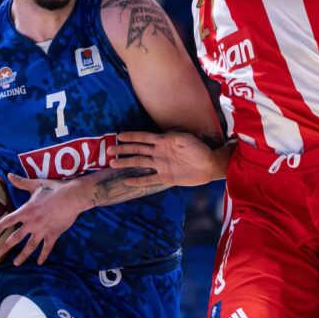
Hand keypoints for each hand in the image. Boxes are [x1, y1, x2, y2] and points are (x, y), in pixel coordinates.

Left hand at [0, 174, 89, 265]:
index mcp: (26, 211)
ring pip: (30, 246)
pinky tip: (40, 262)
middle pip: (16, 238)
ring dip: (22, 256)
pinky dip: (43, 256)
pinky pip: (47, 248)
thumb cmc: (54, 189)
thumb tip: (9, 175)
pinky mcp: (53, 235)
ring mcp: (42, 231)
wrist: (72, 197)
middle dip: (5, 246)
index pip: (9, 220)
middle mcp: (32, 223)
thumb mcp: (36, 184)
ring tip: (15, 263)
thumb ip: (21, 182)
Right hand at [107, 131, 223, 186]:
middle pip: (137, 150)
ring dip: (126, 163)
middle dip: (123, 150)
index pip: (144, 138)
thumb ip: (174, 138)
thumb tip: (162, 137)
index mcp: (163, 142)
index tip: (119, 136)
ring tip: (113, 163)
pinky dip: (138, 180)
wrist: (209, 166)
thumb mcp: (187, 139)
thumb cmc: (199, 150)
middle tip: (109, 151)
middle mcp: (159, 153)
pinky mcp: (165, 177)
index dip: (132, 136)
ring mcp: (161, 165)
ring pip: (140, 163)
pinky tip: (127, 181)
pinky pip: (149, 179)